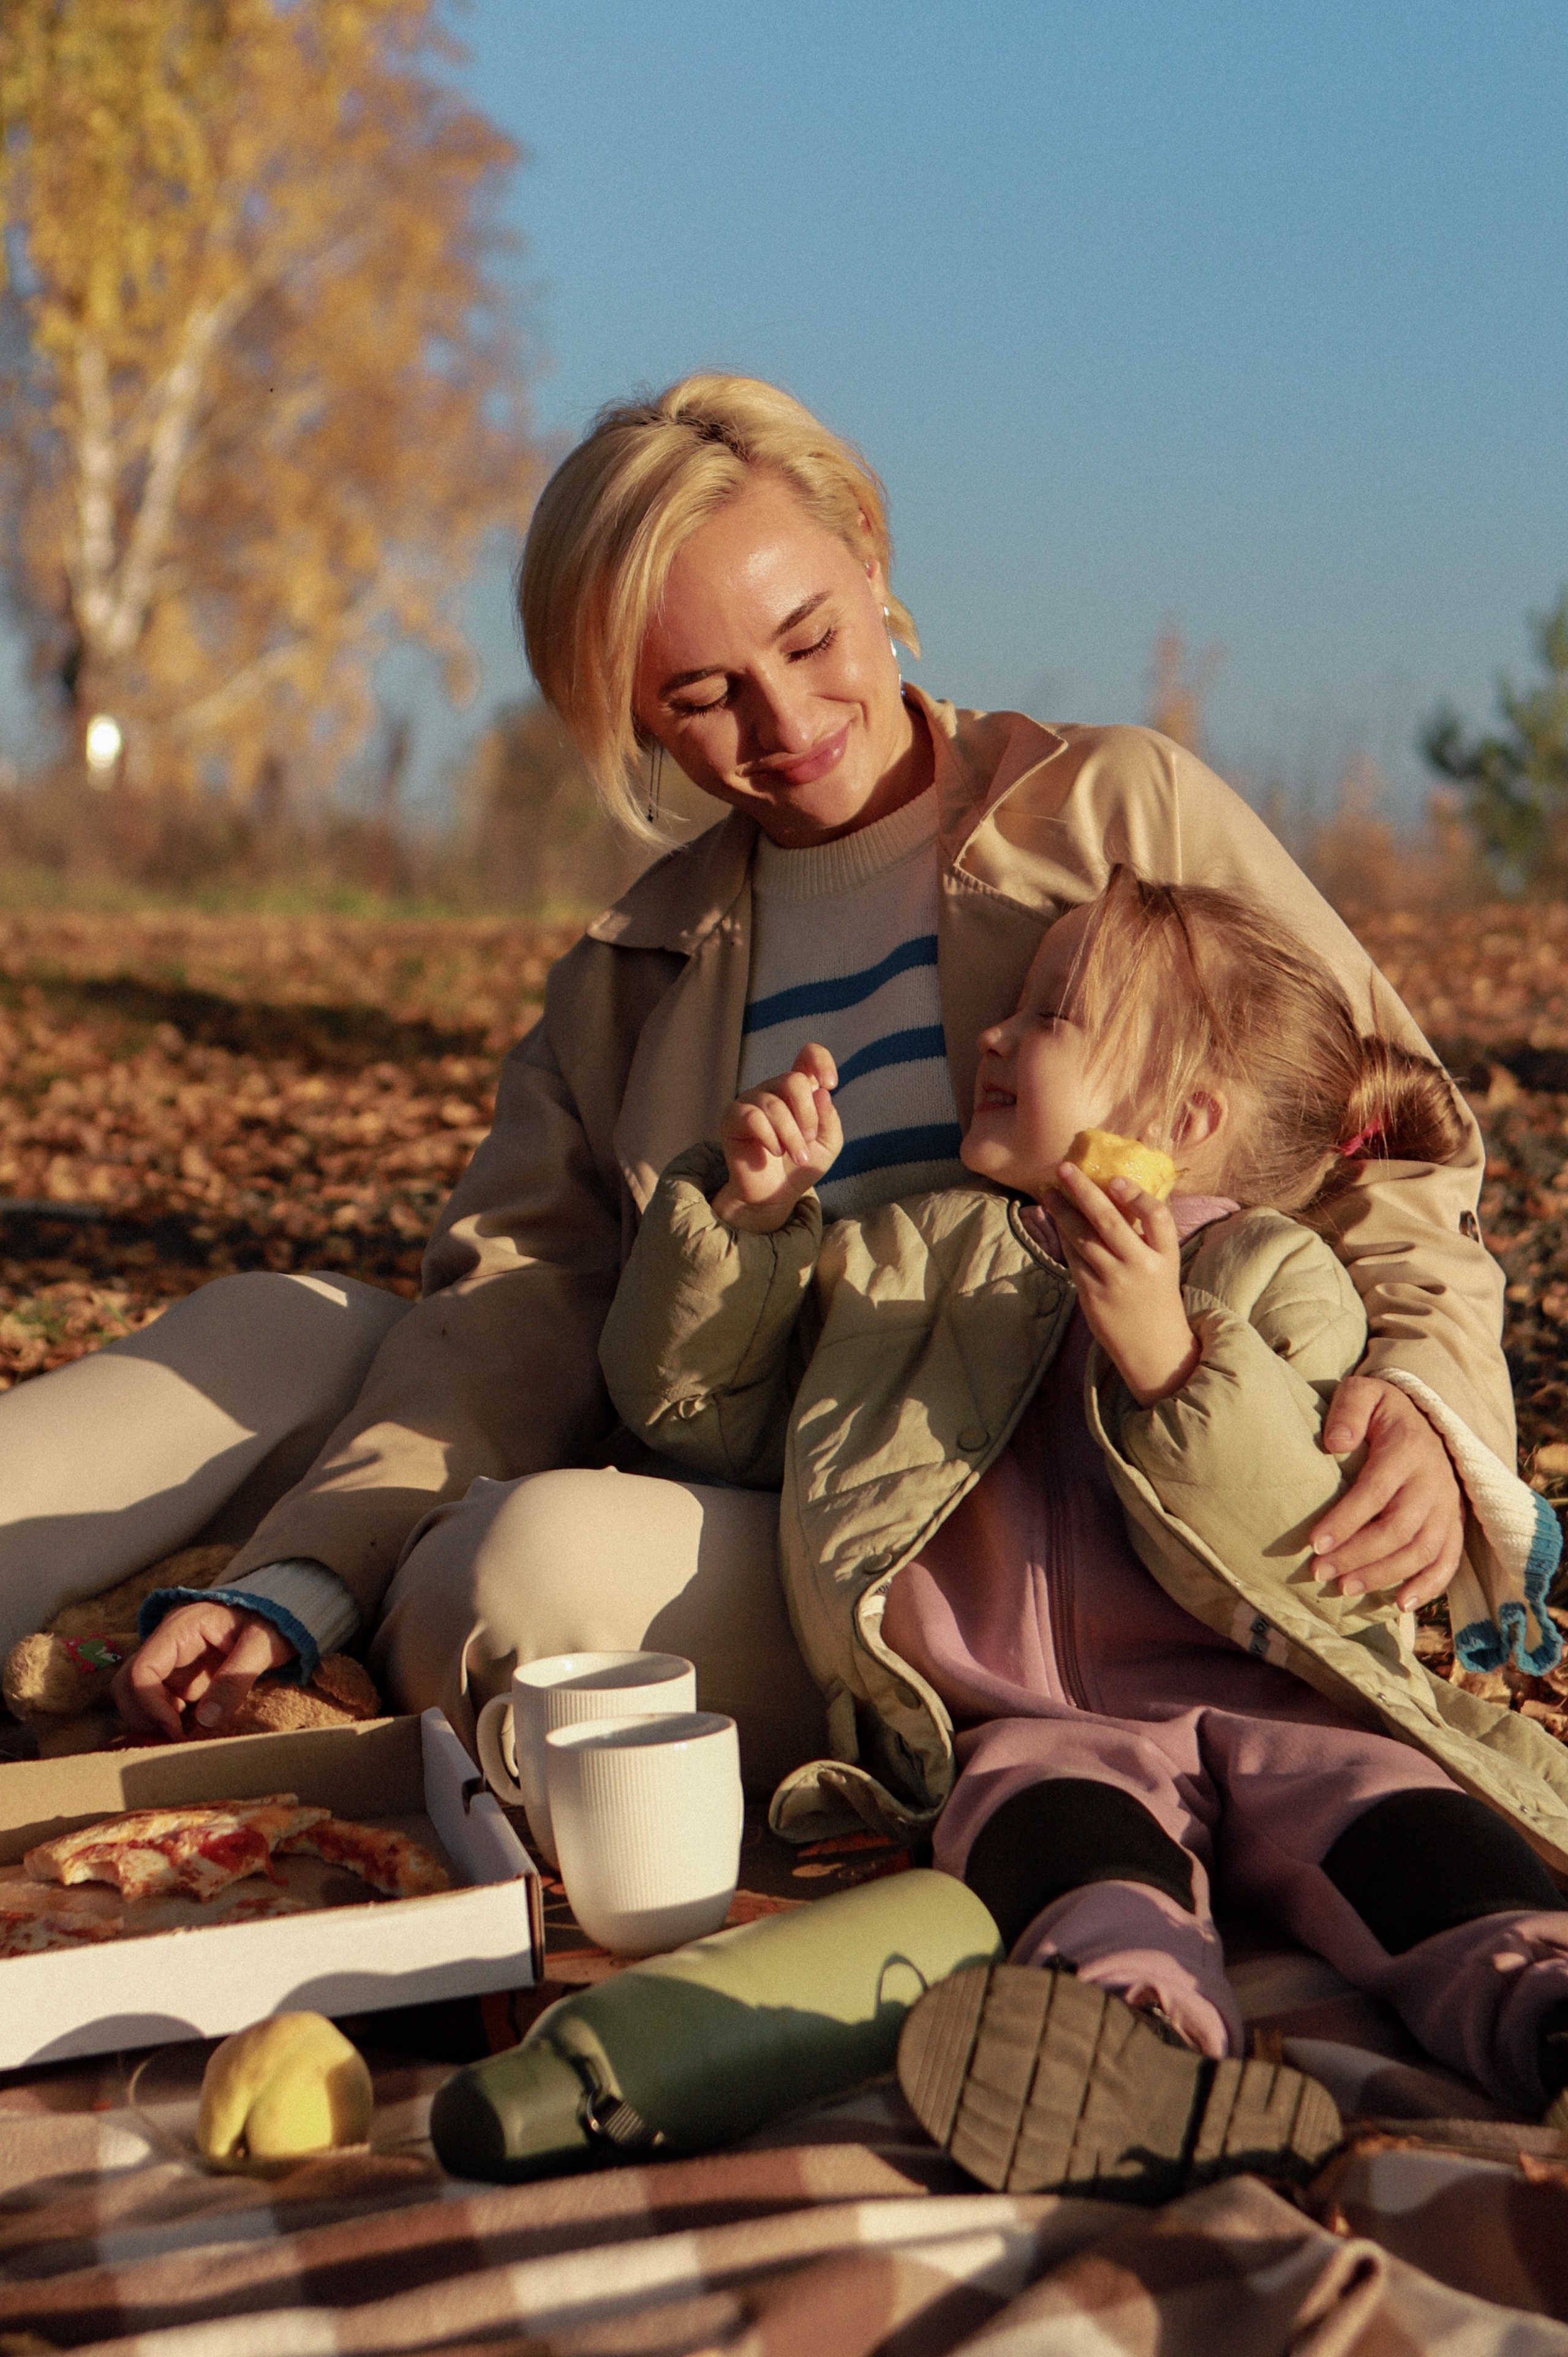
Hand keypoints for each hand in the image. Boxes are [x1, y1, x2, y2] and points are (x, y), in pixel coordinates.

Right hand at [110, 1601, 296, 1739]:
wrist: (278, 1617)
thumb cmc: (270, 1622)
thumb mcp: (261, 1645)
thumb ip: (236, 1678)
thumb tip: (208, 1720)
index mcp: (180, 1629)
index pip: (142, 1671)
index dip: (151, 1706)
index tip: (177, 1731)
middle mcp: (165, 1645)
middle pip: (127, 1685)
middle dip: (144, 1717)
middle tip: (176, 1739)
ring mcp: (170, 1663)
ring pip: (136, 1697)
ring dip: (152, 1721)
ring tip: (184, 1738)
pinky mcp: (179, 1679)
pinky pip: (158, 1703)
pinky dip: (166, 1722)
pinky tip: (189, 1733)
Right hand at [712, 1042, 842, 1232]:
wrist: (774, 1195)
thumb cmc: (800, 1165)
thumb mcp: (827, 1144)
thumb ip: (829, 1119)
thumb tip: (821, 1093)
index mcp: (799, 1090)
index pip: (807, 1055)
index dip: (820, 1061)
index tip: (830, 1084)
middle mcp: (773, 1089)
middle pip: (793, 1080)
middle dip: (807, 1114)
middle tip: (809, 1139)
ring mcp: (751, 1101)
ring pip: (774, 1104)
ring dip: (792, 1135)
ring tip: (797, 1156)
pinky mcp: (732, 1118)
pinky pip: (752, 1117)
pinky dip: (770, 1137)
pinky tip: (775, 1152)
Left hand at [1050, 1162, 1199, 1405]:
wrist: (1153, 1347)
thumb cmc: (1156, 1296)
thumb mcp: (1163, 1264)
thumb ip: (1145, 1234)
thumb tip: (1114, 1192)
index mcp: (1165, 1256)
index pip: (1157, 1217)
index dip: (1136, 1195)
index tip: (1115, 1178)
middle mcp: (1140, 1266)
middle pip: (1109, 1221)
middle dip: (1083, 1191)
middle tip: (1064, 1168)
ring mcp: (1114, 1281)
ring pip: (1083, 1238)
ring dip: (1063, 1212)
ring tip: (1050, 1192)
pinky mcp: (1091, 1294)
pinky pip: (1073, 1258)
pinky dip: (1063, 1236)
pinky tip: (1056, 1221)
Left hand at [1310, 1375, 1464, 1608]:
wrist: (1427, 1417)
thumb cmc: (1382, 1411)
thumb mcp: (1363, 1393)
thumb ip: (1348, 1410)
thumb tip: (1334, 1443)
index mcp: (1408, 1449)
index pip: (1376, 1491)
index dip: (1346, 1520)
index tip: (1314, 1543)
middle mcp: (1433, 1481)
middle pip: (1398, 1528)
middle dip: (1358, 1555)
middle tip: (1319, 1572)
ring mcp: (1448, 1506)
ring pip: (1421, 1550)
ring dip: (1384, 1575)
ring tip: (1345, 1588)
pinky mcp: (1455, 1523)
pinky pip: (1448, 1561)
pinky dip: (1429, 1586)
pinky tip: (1400, 1604)